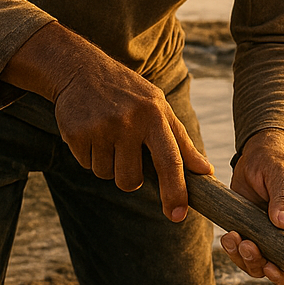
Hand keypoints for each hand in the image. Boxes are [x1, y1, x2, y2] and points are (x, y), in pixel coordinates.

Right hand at [2, 22, 212, 222]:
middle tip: (127, 151)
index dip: (175, 191)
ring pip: (107, 176)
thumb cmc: (130, 93)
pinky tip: (92, 132)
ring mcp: (101, 128)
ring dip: (109, 164)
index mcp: (155, 116)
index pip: (170, 160)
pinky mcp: (77, 134)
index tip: (178, 215)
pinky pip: (87, 165)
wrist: (83, 69)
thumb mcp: (160, 108)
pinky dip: (90, 155)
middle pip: (132, 180)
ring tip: (109, 136)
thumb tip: (207, 172)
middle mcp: (129, 122)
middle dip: (130, 177)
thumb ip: (182, 142)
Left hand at [220, 129, 283, 284]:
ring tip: (235, 238)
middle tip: (250, 249)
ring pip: (264, 267)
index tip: (281, 267)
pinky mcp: (252, 236)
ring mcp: (271, 238)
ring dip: (248, 260)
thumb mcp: (282, 174)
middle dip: (269, 269)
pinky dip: (234, 252)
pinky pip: (245, 257)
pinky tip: (228, 237)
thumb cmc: (275, 162)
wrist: (253, 157)